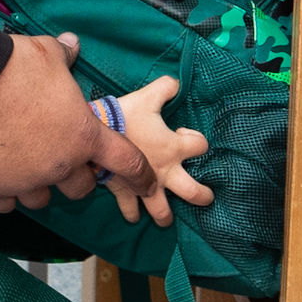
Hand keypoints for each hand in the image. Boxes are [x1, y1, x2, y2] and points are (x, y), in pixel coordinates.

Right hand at [0, 30, 145, 209]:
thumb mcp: (49, 53)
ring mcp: (27, 181)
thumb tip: (72, 43)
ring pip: (42, 200)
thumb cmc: (16, 65)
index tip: (147, 184)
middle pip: (81, 189)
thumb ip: (66, 55)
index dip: (140, 176)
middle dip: (75, 177)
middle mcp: (61, 165)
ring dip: (38, 187)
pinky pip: (5, 205)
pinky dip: (3, 194)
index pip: (127, 162)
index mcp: (85, 135)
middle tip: (58, 158)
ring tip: (24, 167)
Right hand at [92, 76, 219, 228]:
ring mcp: (146, 186)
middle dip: (202, 196)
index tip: (184, 134)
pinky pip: (129, 210)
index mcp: (175, 148)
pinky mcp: (125, 192)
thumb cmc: (124, 116)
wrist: (95, 136)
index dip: (197, 140)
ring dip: (164, 216)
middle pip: (194, 192)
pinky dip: (130, 213)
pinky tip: (132, 214)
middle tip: (206, 198)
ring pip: (161, 211)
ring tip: (165, 219)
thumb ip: (166, 88)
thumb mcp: (147, 96)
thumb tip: (176, 83)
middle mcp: (166, 172)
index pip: (201, 146)